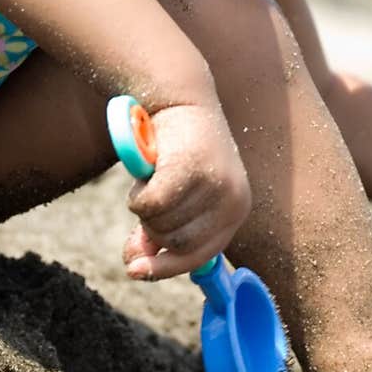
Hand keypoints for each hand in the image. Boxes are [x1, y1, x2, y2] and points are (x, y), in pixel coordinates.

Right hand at [121, 101, 251, 279]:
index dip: (166, 268)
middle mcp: (233, 200)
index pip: (202, 255)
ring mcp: (215, 185)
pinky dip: (137, 196)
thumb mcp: (176, 196)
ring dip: (144, 208)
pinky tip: (143, 176)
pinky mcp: (191, 169)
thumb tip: (136, 267)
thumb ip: (161, 230)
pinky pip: (151, 205)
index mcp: (236, 210)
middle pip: (177, 244)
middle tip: (145, 202)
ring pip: (161, 225)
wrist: (180, 99)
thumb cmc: (177, 151)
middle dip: (152, 230)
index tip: (136, 272)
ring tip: (153, 179)